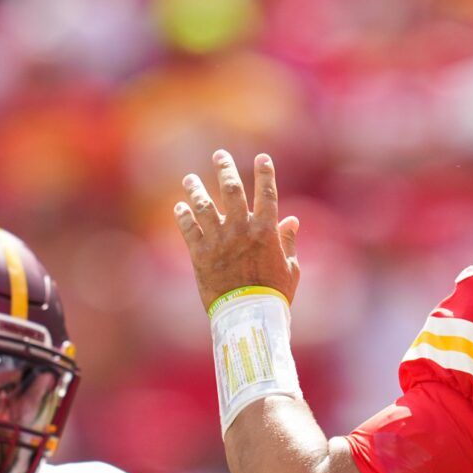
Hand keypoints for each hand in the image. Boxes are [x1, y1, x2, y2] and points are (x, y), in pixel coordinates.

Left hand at [174, 150, 300, 311]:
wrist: (248, 316)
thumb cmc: (274, 295)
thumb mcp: (290, 268)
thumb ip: (288, 242)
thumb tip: (291, 221)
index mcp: (266, 229)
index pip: (266, 192)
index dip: (265, 173)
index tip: (262, 158)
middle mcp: (240, 228)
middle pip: (230, 189)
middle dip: (225, 168)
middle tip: (220, 156)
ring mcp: (218, 239)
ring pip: (203, 205)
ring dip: (195, 188)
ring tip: (190, 178)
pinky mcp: (199, 254)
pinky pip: (188, 229)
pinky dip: (183, 216)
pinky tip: (180, 208)